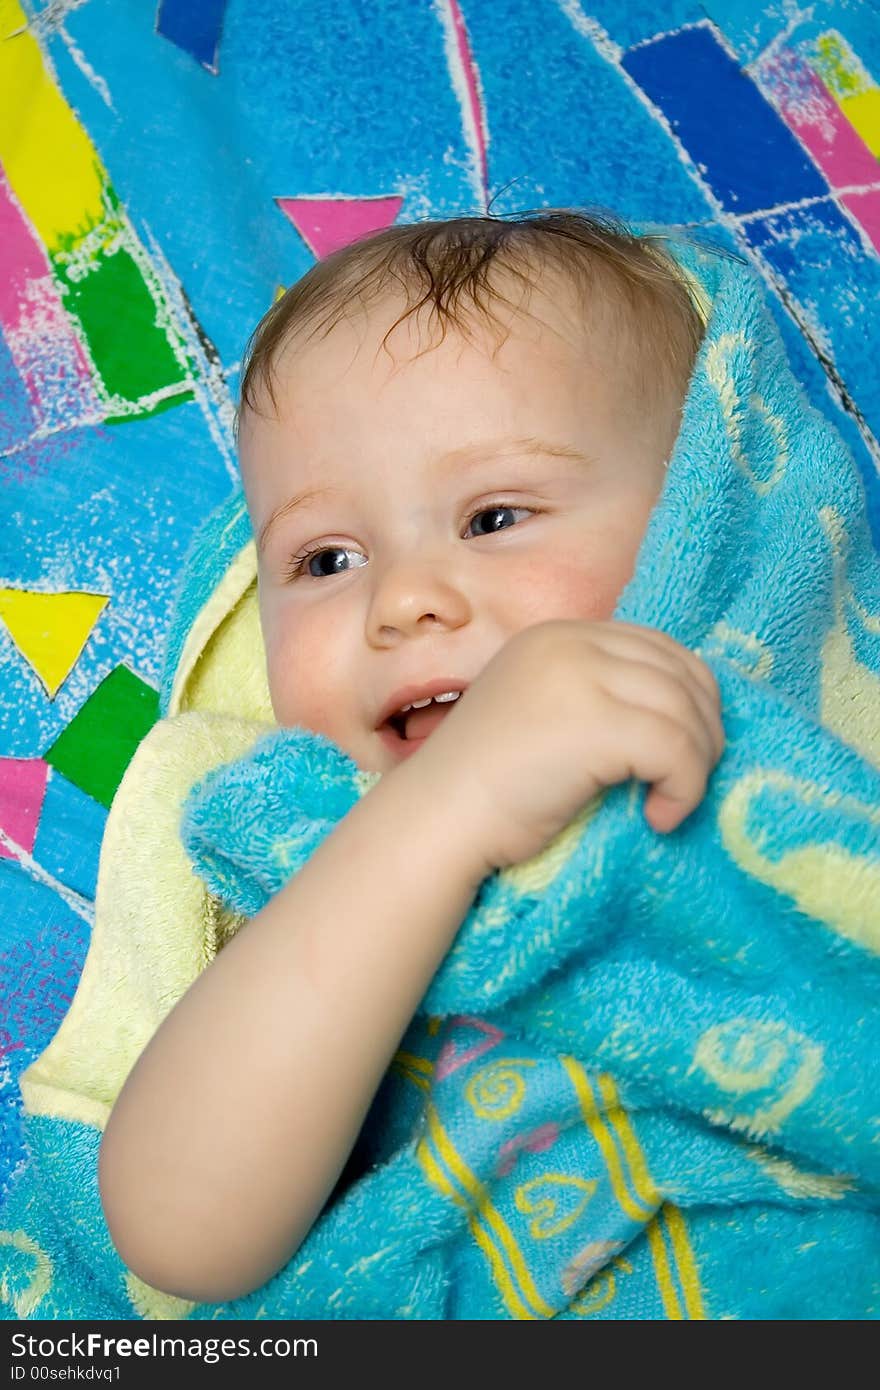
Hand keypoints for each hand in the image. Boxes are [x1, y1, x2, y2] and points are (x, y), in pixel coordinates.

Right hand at [414, 619, 724, 872]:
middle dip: (703, 729)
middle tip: (685, 782)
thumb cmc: (484, 787)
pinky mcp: (597, 723)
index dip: (689, 698)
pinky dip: (685, 789)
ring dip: (697, 765)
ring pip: (687, 711)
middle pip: (683, 673)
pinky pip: (678, 750)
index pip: (658, 648)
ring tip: (671, 803)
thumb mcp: (541, 715)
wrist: (436, 819)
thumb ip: (593, 696)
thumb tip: (677, 714)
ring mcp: (583, 678)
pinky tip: (659, 819)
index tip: (681, 752)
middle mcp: (572, 643)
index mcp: (558, 635)